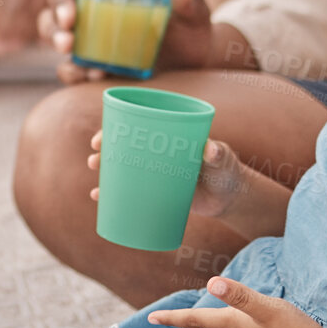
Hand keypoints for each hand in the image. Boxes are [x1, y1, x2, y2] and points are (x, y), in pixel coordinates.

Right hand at [47, 0, 219, 83]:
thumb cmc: (188, 29)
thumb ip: (189, 3)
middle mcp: (91, 4)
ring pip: (52, 28)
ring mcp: (85, 35)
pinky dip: (71, 71)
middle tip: (69, 21)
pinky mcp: (87, 64)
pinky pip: (67, 67)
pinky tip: (87, 74)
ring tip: (69, 46)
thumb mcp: (194, 13)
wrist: (189, 68)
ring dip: (54, 36)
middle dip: (58, 6)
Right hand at [87, 135, 247, 207]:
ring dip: (106, 176)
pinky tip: (102, 201)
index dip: (113, 129)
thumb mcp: (224, 160)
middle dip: (104, 153)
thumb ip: (220, 154)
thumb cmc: (228, 172)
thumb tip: (211, 149)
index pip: (135, 126)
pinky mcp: (158, 192)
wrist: (231, 198)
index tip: (99, 139)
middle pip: (123, 147)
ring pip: (124, 170)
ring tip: (96, 189)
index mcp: (167, 136)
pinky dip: (116, 196)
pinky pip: (132, 192)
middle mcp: (157, 152)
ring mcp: (156, 172)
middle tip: (94, 160)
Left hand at [147, 277, 326, 327]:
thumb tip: (211, 283)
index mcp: (235, 325)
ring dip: (206, 324)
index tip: (150, 319)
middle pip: (205, 327)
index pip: (197, 319)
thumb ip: (242, 296)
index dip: (173, 317)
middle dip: (184, 322)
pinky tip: (238, 327)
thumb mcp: (269, 310)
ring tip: (196, 320)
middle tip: (165, 320)